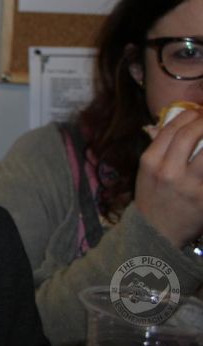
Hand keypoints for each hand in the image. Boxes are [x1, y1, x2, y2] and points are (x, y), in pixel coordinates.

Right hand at [135, 109, 202, 248]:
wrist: (156, 233)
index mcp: (150, 160)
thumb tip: (180, 124)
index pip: (172, 127)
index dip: (190, 115)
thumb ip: (160, 148)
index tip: (199, 112)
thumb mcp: (147, 171)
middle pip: (191, 134)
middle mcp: (168, 170)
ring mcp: (188, 185)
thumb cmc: (152, 198)